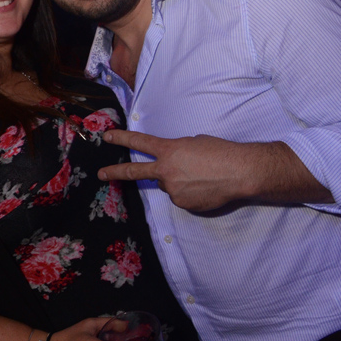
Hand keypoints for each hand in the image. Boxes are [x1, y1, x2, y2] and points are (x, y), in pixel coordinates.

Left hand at [98, 130, 253, 210]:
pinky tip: (205, 187)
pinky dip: (190, 193)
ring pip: (169, 185)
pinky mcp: (183, 204)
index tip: (107, 137)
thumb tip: (172, 165)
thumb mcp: (194, 143)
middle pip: (134, 172)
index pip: (139, 142)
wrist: (238, 172)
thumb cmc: (220, 152)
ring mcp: (173, 189)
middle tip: (101, 174)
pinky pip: (182, 197)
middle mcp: (166, 171)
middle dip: (114, 172)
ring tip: (201, 176)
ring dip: (179, 181)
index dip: (121, 138)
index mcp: (169, 150)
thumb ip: (177, 153)